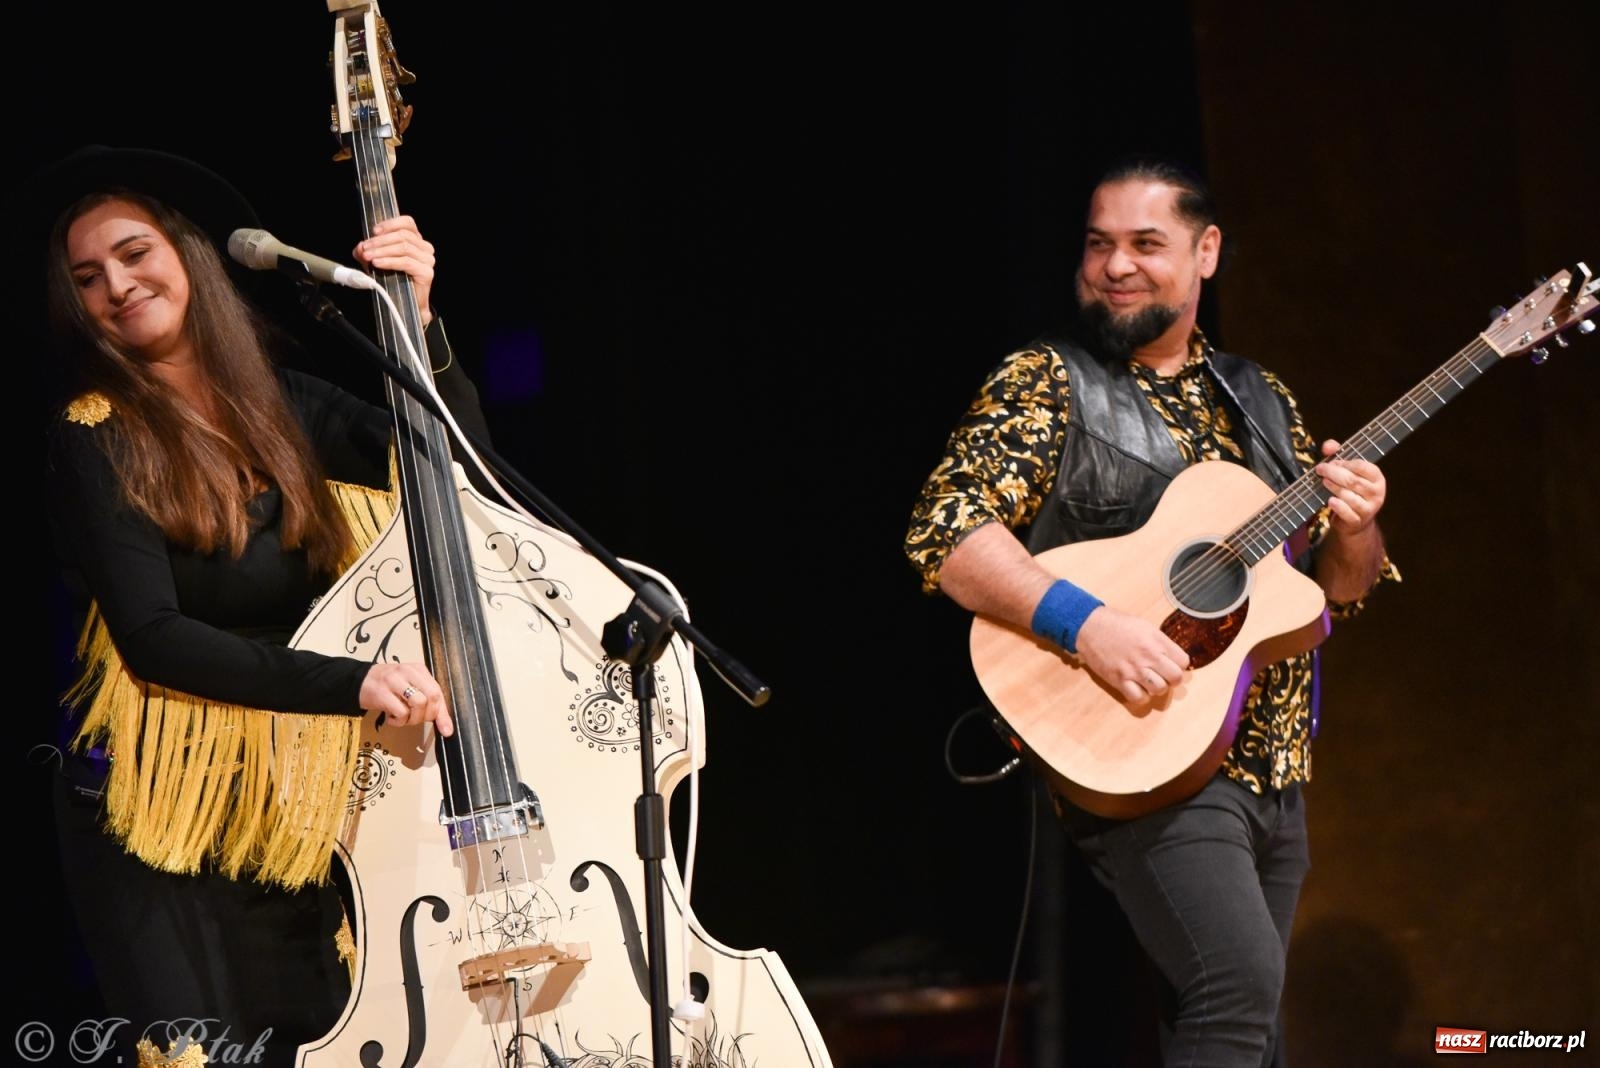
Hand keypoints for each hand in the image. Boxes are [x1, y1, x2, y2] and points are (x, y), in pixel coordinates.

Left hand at [353, 215, 436, 324]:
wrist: (403, 305)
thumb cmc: (393, 281)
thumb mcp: (377, 261)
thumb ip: (368, 252)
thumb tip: (360, 247)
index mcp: (416, 241)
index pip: (407, 223)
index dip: (390, 224)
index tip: (373, 231)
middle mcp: (425, 248)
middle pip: (403, 235)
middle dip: (380, 241)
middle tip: (365, 248)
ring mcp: (427, 260)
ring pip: (403, 247)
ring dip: (382, 250)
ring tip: (368, 257)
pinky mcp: (426, 272)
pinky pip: (406, 262)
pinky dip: (389, 261)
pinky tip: (378, 263)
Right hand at [360, 661, 452, 736]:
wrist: (359, 681)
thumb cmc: (388, 686)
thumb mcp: (410, 688)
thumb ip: (428, 702)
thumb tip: (446, 727)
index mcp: (419, 670)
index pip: (438, 691)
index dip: (443, 713)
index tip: (446, 730)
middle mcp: (408, 672)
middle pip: (431, 697)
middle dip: (427, 715)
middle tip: (416, 719)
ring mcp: (394, 681)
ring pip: (418, 703)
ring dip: (413, 719)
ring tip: (403, 718)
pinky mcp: (382, 693)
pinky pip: (401, 712)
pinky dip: (399, 721)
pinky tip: (392, 718)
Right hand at [1074, 605, 1190, 702]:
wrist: (1090, 627)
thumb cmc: (1117, 624)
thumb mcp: (1145, 626)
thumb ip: (1160, 642)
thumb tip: (1172, 657)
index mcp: (1156, 641)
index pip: (1183, 661)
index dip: (1179, 664)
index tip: (1171, 663)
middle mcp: (1148, 656)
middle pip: (1175, 678)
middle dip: (1172, 678)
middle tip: (1163, 674)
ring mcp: (1134, 670)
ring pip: (1160, 690)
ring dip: (1157, 687)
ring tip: (1149, 681)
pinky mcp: (1119, 680)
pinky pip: (1139, 698)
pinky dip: (1141, 696)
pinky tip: (1137, 687)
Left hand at [1315, 439, 1385, 534]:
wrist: (1354, 521)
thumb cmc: (1351, 490)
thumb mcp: (1347, 471)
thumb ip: (1337, 455)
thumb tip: (1328, 446)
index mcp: (1376, 477)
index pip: (1362, 466)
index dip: (1345, 463)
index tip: (1332, 462)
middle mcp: (1376, 493)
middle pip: (1353, 480)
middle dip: (1334, 473)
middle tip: (1320, 469)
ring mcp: (1369, 508)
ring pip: (1349, 496)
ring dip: (1334, 487)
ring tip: (1324, 482)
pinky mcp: (1358, 521)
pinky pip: (1348, 513)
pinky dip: (1338, 506)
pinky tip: (1330, 501)